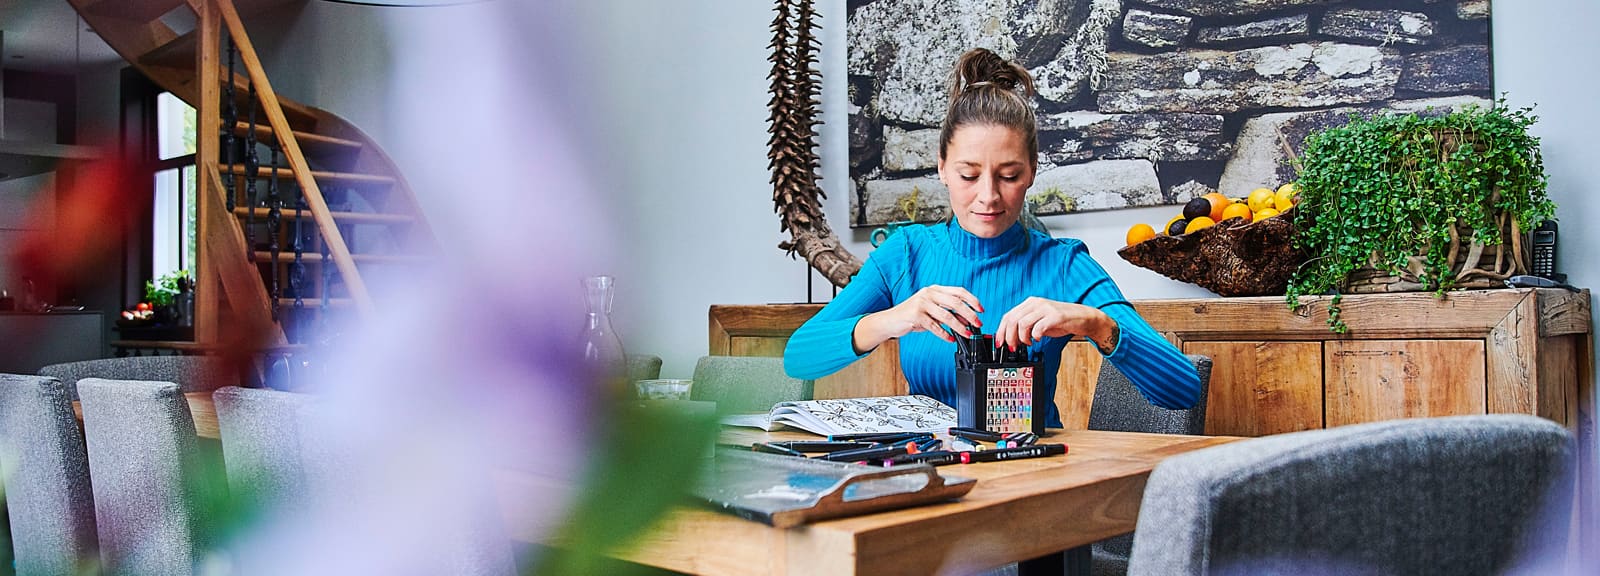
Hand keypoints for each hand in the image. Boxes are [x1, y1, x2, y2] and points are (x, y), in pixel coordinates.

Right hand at [854, 286, 983, 352]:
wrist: (890, 320)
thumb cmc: (912, 315)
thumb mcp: (931, 311)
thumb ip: (948, 312)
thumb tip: (967, 320)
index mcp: (934, 289)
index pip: (959, 291)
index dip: (972, 300)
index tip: (981, 310)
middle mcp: (929, 294)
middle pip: (956, 303)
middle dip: (970, 314)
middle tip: (978, 324)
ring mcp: (921, 304)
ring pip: (947, 316)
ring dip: (960, 327)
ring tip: (967, 334)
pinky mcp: (916, 316)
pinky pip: (935, 327)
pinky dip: (944, 334)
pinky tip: (950, 339)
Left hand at [995, 297, 1114, 351]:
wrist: (1083, 317)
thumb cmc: (1061, 320)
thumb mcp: (1039, 321)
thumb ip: (1025, 326)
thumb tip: (1011, 338)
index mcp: (1029, 303)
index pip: (1008, 315)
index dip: (1001, 331)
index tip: (1000, 343)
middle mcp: (1036, 303)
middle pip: (1012, 319)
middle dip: (1009, 336)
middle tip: (1012, 346)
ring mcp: (1045, 308)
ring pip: (1022, 323)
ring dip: (1021, 337)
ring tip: (1027, 343)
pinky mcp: (1055, 316)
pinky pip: (1038, 327)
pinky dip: (1034, 336)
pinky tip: (1037, 339)